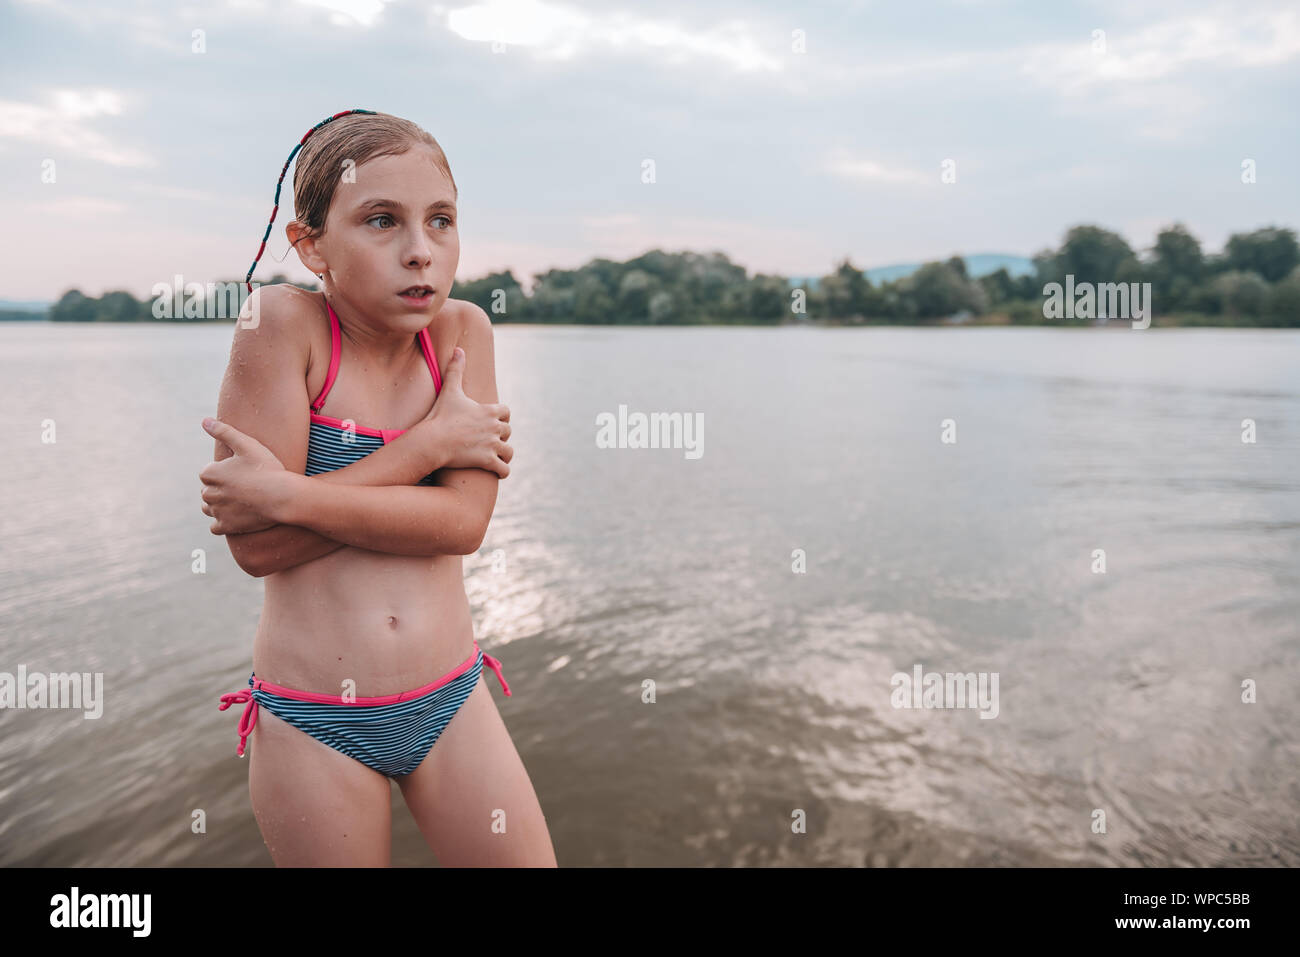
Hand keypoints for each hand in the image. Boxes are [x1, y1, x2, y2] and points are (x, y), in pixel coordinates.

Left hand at [199, 417, 296, 534]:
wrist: (283, 497)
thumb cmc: (267, 468)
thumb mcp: (247, 444)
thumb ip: (224, 431)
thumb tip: (204, 420)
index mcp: (210, 473)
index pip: (208, 473)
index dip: (225, 472)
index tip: (241, 472)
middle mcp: (209, 493)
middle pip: (208, 491)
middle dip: (220, 489)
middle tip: (243, 487)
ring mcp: (217, 511)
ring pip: (209, 508)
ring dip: (219, 505)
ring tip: (239, 501)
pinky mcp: (226, 526)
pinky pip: (215, 526)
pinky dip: (223, 522)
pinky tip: (236, 516)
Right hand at [422, 346, 512, 477]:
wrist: (432, 440)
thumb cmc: (440, 416)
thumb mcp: (450, 390)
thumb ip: (456, 369)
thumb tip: (459, 349)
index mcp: (489, 411)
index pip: (506, 413)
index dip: (501, 417)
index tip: (493, 421)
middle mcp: (495, 428)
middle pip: (508, 432)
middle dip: (501, 436)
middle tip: (491, 440)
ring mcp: (492, 445)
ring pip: (509, 452)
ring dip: (504, 454)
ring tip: (497, 457)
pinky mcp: (487, 461)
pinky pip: (504, 469)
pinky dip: (502, 470)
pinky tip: (496, 470)